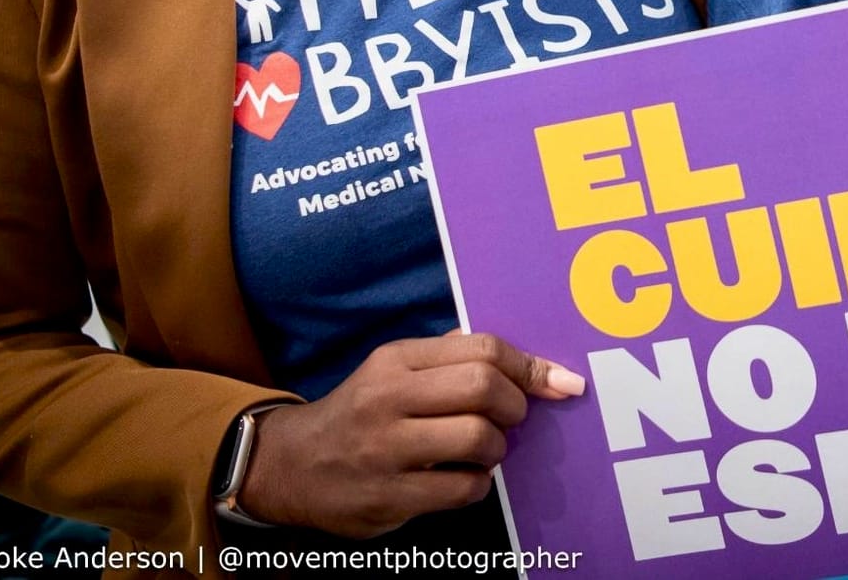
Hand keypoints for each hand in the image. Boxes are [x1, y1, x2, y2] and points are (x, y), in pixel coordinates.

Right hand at [237, 331, 583, 537]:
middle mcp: (388, 399)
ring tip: (486, 449)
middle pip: (484, 387)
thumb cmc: (361, 411)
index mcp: (395, 359)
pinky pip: (462, 489)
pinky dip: (477, 484)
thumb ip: (450, 358)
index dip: (529, 366)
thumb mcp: (394, 369)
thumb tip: (529, 365)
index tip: (557, 382)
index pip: (481, 349)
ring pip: (477, 439)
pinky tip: (463, 478)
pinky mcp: (387, 497)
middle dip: (515, 405)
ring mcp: (385, 450)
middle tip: (510, 418)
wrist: (290, 467)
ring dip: (497, 448)